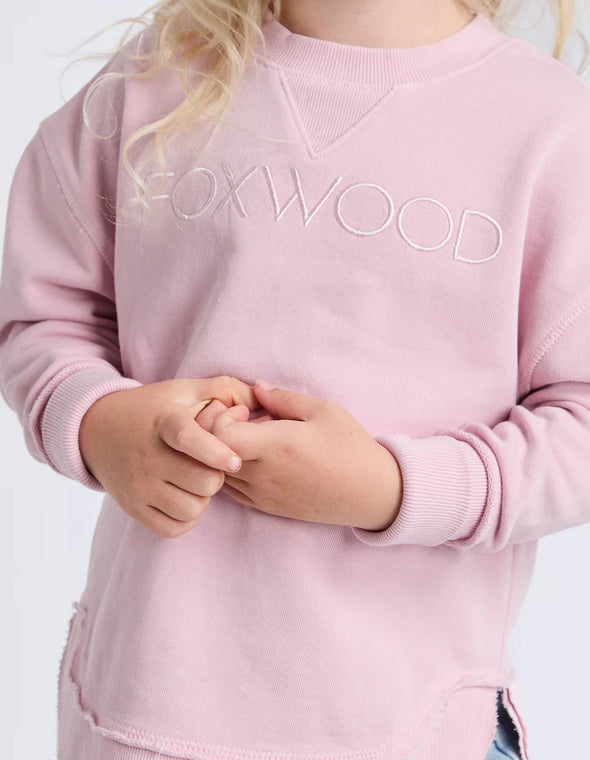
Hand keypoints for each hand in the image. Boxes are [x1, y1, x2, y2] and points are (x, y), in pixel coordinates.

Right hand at [78, 375, 261, 537]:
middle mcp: (148, 456)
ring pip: (192, 509)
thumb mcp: (184, 390)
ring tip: (195, 481)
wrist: (98, 429)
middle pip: (203, 482)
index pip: (188, 438)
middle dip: (216, 475)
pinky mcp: (133, 507)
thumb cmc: (154, 410)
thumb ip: (225, 389)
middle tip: (210, 466)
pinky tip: (183, 497)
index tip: (235, 462)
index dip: (215, 452)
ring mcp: (138, 485)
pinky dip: (186, 518)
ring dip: (202, 498)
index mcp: (164, 422)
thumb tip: (259, 397)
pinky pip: (173, 528)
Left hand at [195, 381, 402, 530]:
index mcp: (276, 446)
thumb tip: (256, 387)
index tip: (247, 411)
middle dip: (219, 433)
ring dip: (225, 454)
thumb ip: (283, 398)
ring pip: (217, 474)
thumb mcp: (323, 410)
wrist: (371, 493)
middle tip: (246, 422)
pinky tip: (257, 459)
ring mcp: (263, 495)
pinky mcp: (267, 508)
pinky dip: (233, 472)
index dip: (222, 417)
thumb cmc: (350, 447)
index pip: (218, 435)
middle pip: (211, 455)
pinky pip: (232, 491)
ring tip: (254, 441)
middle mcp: (263, 474)